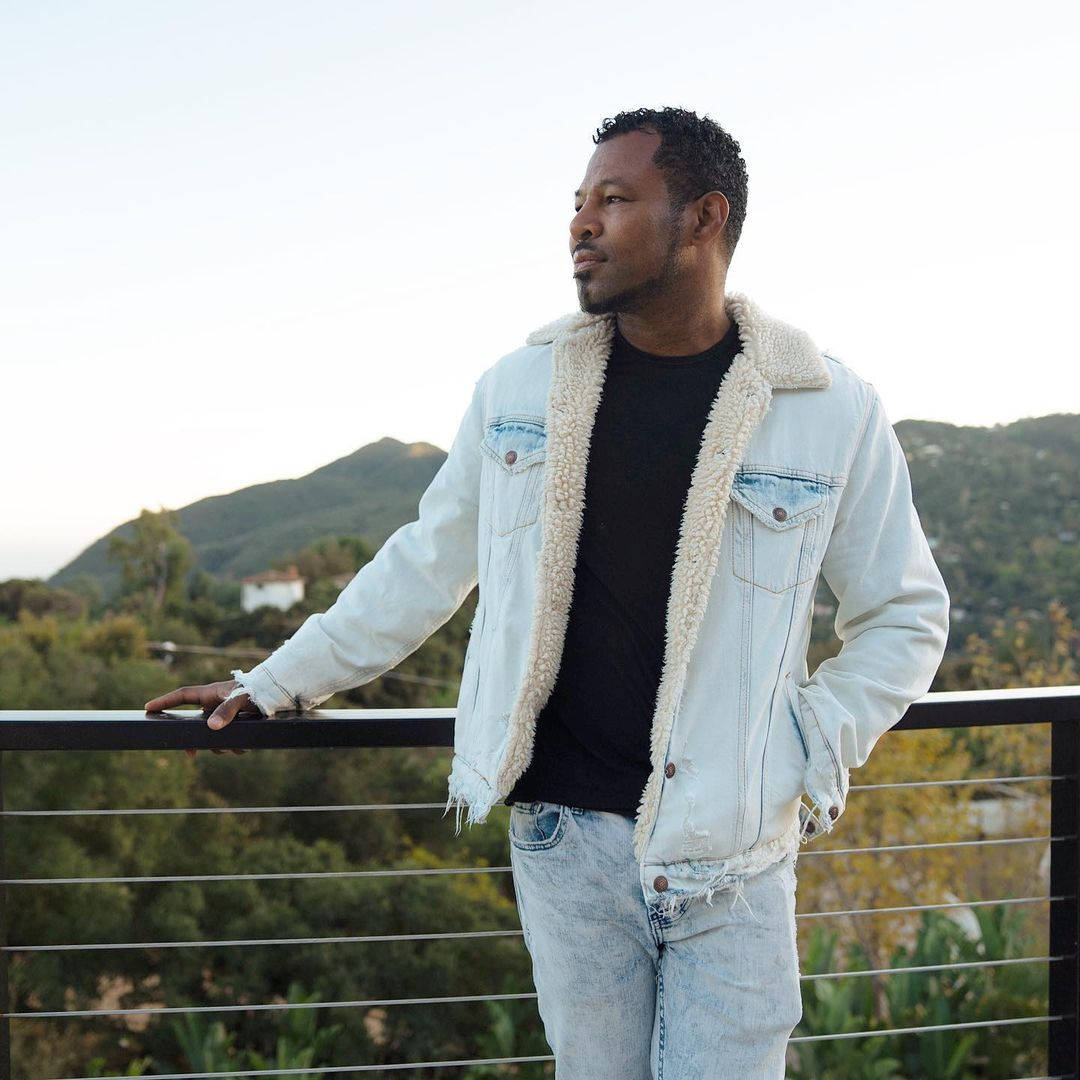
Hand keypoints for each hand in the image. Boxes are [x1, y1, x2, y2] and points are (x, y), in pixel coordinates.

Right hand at [144, 679, 260, 758]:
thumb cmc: (259, 690)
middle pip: (195, 723)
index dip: (164, 701)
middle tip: (192, 753)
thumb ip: (227, 711)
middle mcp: (216, 704)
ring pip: (213, 735)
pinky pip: (229, 739)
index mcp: (212, 693)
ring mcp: (225, 715)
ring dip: (220, 745)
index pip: (183, 695)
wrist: (281, 694)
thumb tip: (211, 728)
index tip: (148, 708)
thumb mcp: (242, 699)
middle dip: (197, 740)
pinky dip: (234, 746)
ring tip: (233, 748)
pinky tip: (243, 748)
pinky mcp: (236, 724)